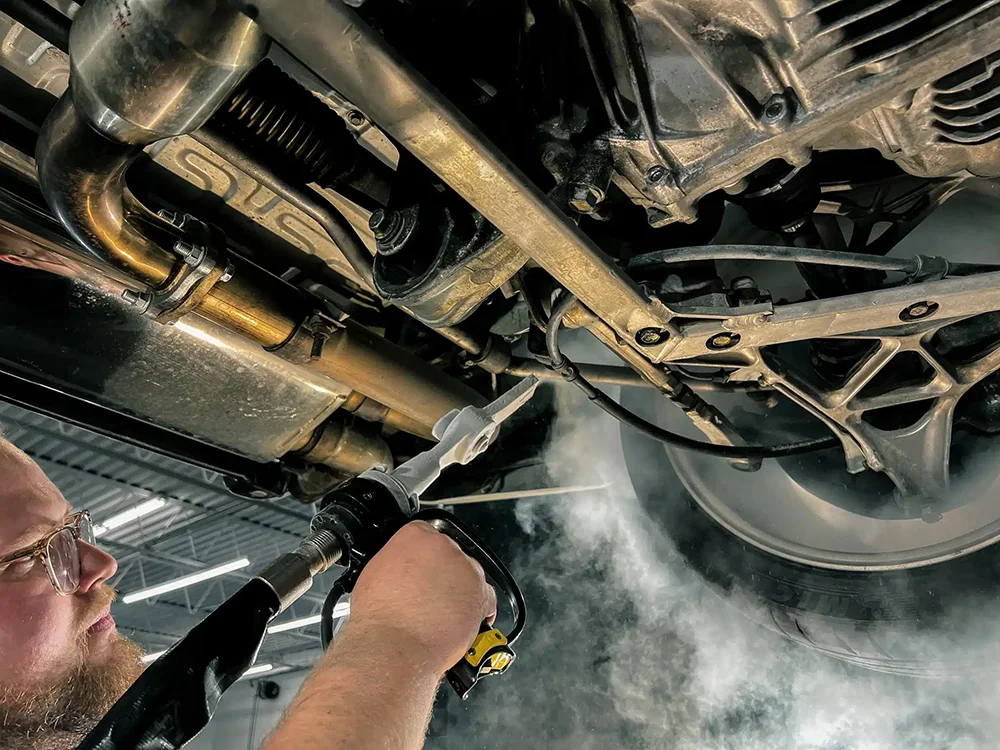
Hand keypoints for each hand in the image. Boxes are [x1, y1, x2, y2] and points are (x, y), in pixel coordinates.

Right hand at [346, 521, 497, 674]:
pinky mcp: (480, 593)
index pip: (425, 534)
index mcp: (415, 536)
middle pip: (448, 556)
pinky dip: (477, 609)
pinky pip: (486, 598)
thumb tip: (400, 573)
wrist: (393, 646)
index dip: (422, 558)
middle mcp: (443, 547)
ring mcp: (465, 569)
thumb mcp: (375, 575)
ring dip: (459, 591)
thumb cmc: (380, 617)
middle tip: (428, 596)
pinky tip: (464, 619)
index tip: (421, 570)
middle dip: (441, 575)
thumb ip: (395, 564)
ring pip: (467, 576)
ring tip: (441, 614)